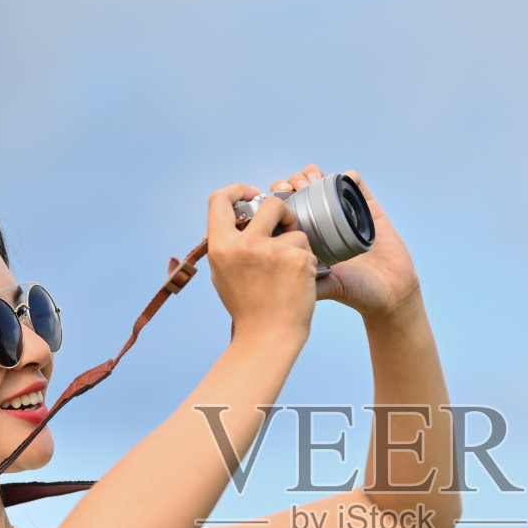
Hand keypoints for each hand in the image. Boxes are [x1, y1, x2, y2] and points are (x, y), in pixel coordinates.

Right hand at [205, 182, 318, 342]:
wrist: (268, 337)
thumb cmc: (247, 309)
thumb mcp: (223, 274)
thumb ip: (228, 244)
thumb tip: (240, 219)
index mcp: (220, 246)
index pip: (219, 199)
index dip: (237, 190)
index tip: (252, 194)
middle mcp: (244, 245)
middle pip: (270, 203)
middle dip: (284, 211)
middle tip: (287, 227)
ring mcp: (272, 251)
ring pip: (295, 230)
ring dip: (297, 246)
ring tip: (290, 272)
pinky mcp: (297, 259)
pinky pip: (308, 249)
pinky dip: (308, 264)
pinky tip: (299, 284)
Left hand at [270, 165, 420, 321]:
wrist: (390, 293)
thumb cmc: (356, 293)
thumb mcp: (324, 287)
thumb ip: (303, 282)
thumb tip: (279, 278)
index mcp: (307, 235)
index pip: (284, 209)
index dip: (276, 200)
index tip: (276, 202)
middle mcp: (323, 220)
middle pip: (299, 189)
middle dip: (292, 182)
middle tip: (293, 188)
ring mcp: (345, 211)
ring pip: (323, 180)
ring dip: (313, 173)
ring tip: (312, 180)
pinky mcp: (367, 207)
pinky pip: (355, 182)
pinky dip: (348, 176)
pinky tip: (342, 183)